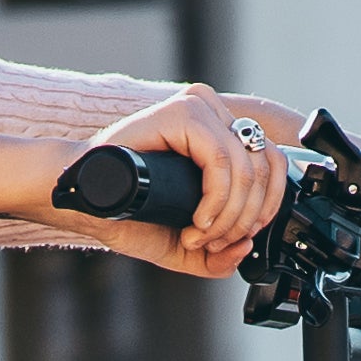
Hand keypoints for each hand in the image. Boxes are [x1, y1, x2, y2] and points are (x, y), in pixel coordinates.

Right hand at [71, 83, 288, 273]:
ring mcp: (200, 108)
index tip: (239, 238)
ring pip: (247, 169)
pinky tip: (195, 221)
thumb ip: (218, 252)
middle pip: (267, 166)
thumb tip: (247, 247)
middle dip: (246, 219)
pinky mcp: (183, 113)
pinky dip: (216, 202)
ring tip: (198, 235)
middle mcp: (214, 113)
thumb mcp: (184, 243)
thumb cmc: (127, 214)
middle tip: (214, 243)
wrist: (85, 201)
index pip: (274, 162)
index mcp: (220, 132)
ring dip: (229, 217)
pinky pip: (222, 163)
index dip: (267, 208)